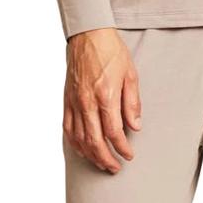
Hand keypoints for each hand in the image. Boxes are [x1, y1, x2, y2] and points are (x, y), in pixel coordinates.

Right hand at [63, 27, 141, 172]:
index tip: (129, 155)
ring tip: (101, 163)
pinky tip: (83, 150)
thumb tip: (135, 126)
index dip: (122, 148)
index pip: (113, 132)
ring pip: (79, 138)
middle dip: (106, 159)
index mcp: (105, 96)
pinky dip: (75, 143)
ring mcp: (74, 102)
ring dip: (91, 155)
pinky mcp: (67, 100)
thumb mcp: (130, 75)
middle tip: (116, 168)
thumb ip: (132, 103)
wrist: (88, 34)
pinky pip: (68, 128)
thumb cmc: (111, 51)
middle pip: (95, 141)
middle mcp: (87, 102)